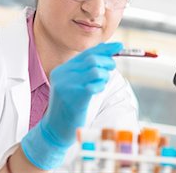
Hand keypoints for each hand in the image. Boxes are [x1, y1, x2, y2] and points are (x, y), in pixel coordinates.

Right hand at [21, 42, 122, 169]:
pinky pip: (94, 86)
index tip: (119, 46)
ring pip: (95, 71)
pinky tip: (97, 91)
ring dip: (104, 76)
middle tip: (112, 69)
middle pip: (92, 59)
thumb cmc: (69, 106)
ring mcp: (67, 86)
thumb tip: (108, 57)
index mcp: (62, 69)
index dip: (105, 49)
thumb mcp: (73, 84)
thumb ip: (86, 71)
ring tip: (102, 84)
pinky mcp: (74, 98)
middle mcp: (62, 75)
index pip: (86, 53)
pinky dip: (100, 86)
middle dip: (107, 62)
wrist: (55, 129)